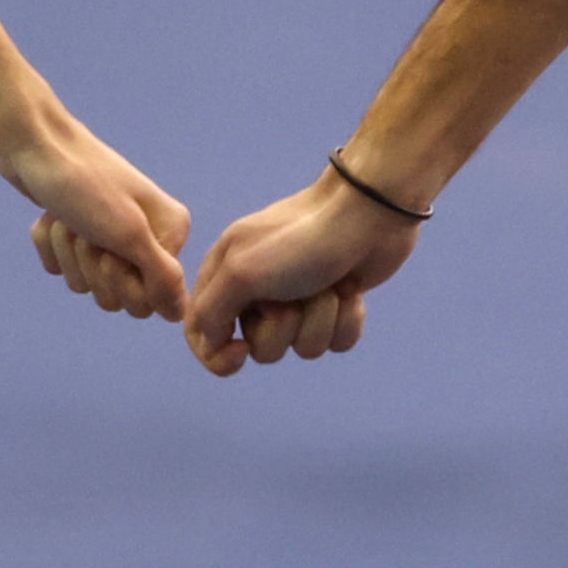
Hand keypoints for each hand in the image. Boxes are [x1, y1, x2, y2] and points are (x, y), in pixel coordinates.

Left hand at [4, 114, 193, 324]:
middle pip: (118, 298)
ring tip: (68, 218)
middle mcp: (145, 234)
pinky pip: (61, 268)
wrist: (32, 143)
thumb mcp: (129, 234)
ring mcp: (108, 234)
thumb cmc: (85, 183)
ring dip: (68, 253)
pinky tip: (51, 216)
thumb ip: (160, 277)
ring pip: (86, 284)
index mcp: (170, 232)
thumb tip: (180, 315)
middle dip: (92, 267)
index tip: (111, 253)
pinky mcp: (75, 232)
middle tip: (87, 231)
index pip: (154, 300)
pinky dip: (50, 247)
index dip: (126, 285)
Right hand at [181, 165, 422, 373]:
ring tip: (328, 287)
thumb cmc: (300, 238)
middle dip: (283, 328)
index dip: (214, 353)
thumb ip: (211, 312)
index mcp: (225, 276)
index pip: (200, 332)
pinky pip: (335, 342)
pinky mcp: (334, 305)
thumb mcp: (241, 272)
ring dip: (320, 320)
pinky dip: (345, 320)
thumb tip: (210, 342)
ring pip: (302, 348)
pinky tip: (350, 292)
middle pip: (260, 348)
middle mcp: (258, 291)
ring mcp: (298, 299)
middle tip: (294, 295)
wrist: (367, 214)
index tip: (239, 354)